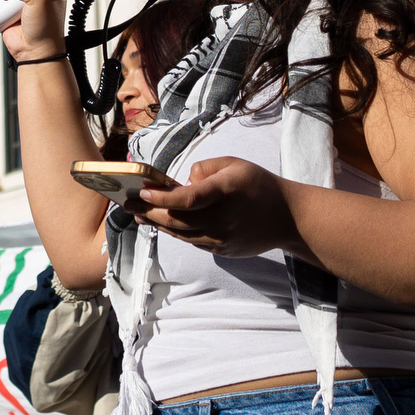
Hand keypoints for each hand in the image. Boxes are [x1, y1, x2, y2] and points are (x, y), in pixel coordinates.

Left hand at [131, 157, 296, 258]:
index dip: (161, 198)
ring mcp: (220, 238)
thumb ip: (204, 169)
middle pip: (176, 220)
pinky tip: (161, 222)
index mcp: (224, 192)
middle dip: (148, 211)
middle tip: (127, 203)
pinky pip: (191, 240)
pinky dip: (174, 231)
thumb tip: (181, 184)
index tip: (142, 191)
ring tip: (137, 213)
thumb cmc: (259, 185)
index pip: (187, 199)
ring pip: (180, 233)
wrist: (288, 218)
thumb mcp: (234, 164)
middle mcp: (221, 219)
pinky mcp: (221, 250)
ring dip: (155, 223)